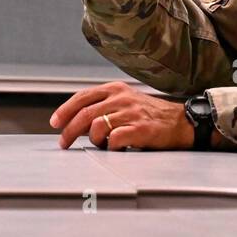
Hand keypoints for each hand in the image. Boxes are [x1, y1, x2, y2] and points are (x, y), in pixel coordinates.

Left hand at [48, 81, 195, 150]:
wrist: (180, 122)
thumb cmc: (150, 115)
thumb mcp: (125, 101)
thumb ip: (103, 105)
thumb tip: (76, 119)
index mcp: (115, 89)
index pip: (82, 98)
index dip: (64, 111)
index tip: (55, 123)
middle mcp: (121, 98)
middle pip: (85, 114)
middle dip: (69, 131)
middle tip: (64, 143)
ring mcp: (131, 113)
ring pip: (97, 127)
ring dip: (94, 140)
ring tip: (102, 144)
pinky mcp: (140, 129)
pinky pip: (115, 140)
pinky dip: (110, 147)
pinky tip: (116, 147)